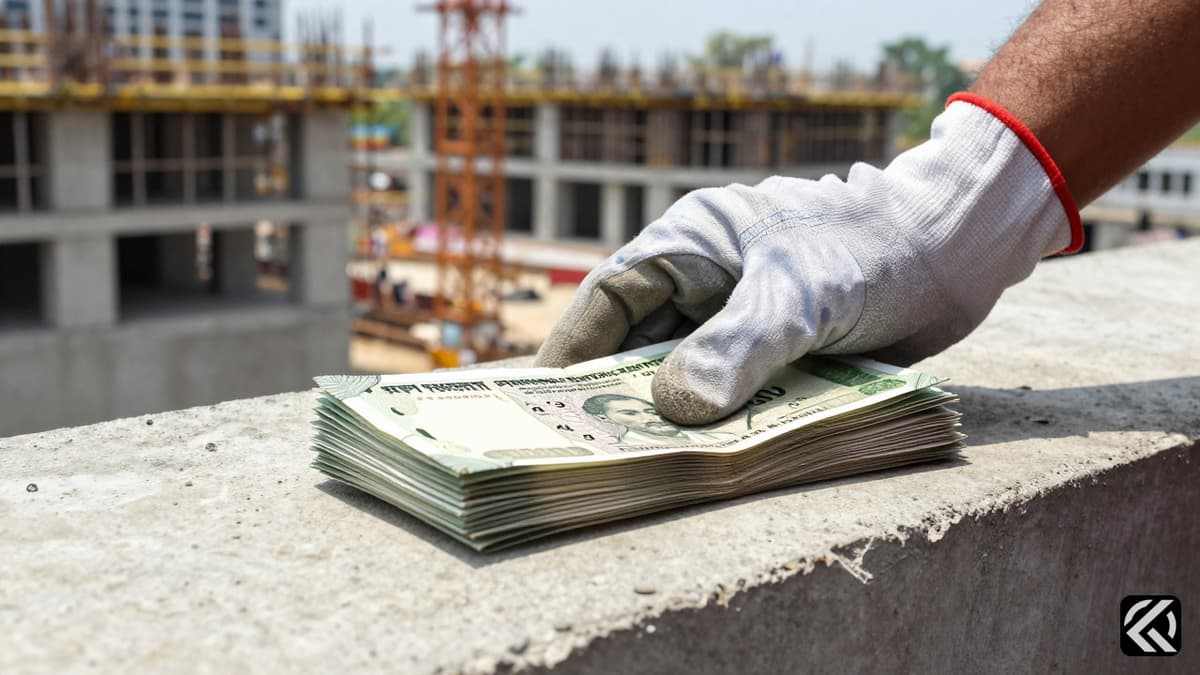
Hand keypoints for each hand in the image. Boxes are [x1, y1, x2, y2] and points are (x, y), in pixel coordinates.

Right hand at [535, 96, 1079, 424]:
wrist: (954, 251)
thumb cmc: (869, 249)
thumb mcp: (797, 294)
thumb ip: (737, 346)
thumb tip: (675, 410)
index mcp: (690, 245)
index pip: (607, 300)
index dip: (569, 353)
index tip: (537, 409)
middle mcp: (704, 285)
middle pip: (637, 348)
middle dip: (615, 400)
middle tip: (583, 461)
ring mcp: (737, 324)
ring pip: (684, 380)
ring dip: (671, 423)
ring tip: (640, 478)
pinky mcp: (773, 359)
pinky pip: (730, 400)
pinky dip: (719, 432)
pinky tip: (708, 472)